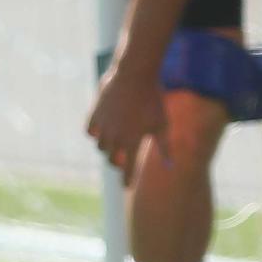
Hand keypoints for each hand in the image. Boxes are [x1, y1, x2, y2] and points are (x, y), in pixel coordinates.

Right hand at [85, 60, 167, 184]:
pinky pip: (90, 132)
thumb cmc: (154, 99)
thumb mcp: (162, 124)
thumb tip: (171, 167)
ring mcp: (103, 126)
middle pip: (112, 159)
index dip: (127, 180)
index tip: (127, 187)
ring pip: (101, 147)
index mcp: (132, 142)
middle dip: (118, 162)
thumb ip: (165, 147)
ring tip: (115, 144)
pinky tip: (102, 132)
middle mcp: (115, 137)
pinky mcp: (94, 114)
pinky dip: (95, 134)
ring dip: (108, 148)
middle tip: (123, 160)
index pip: (128, 169)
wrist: (136, 74)